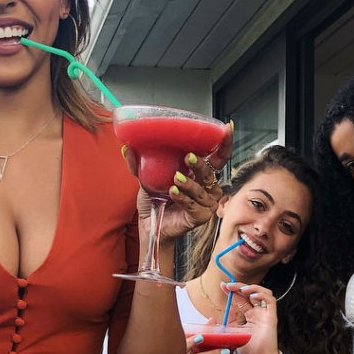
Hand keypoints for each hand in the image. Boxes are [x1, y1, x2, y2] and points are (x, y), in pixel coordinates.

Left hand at [126, 122, 233, 241]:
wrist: (150, 225)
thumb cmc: (155, 200)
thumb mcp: (147, 179)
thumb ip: (139, 165)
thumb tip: (127, 148)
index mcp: (199, 173)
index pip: (217, 157)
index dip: (224, 144)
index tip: (227, 129)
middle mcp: (207, 187)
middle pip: (211, 172)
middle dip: (200, 164)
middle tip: (188, 157)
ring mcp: (206, 203)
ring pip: (202, 190)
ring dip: (189, 183)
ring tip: (174, 179)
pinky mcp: (201, 217)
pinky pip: (195, 206)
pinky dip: (184, 198)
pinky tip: (174, 193)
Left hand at [222, 282, 279, 353]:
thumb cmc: (248, 350)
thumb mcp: (232, 334)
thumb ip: (228, 323)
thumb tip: (220, 313)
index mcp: (250, 315)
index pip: (241, 298)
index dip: (233, 291)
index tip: (223, 286)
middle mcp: (258, 312)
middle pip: (250, 293)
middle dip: (239, 287)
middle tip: (229, 285)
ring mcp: (265, 314)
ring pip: (262, 293)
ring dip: (252, 288)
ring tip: (241, 289)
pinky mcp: (272, 317)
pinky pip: (271, 301)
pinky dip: (262, 295)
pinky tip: (253, 295)